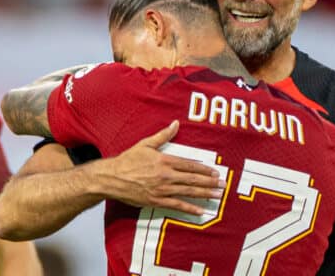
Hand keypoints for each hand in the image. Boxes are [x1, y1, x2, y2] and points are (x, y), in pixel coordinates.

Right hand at [89, 120, 224, 214]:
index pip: (189, 165)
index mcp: (164, 160)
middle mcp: (166, 175)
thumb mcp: (145, 144)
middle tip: (223, 185)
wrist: (111, 177)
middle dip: (210, 182)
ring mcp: (162, 189)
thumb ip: (163, 135)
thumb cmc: (128, 160)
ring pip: (188, 192)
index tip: (215, 172)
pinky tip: (201, 211)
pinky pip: (177, 205)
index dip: (204, 170)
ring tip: (217, 195)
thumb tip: (175, 123)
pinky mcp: (156, 201)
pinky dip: (190, 208)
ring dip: (204, 194)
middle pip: (193, 179)